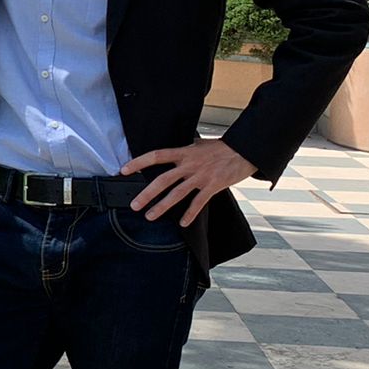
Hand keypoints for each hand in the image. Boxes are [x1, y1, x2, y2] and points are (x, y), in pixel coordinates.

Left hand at [123, 138, 256, 223]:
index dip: (139, 162)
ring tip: (150, 216)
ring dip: (162, 207)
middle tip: (134, 204)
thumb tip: (169, 156)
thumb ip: (183, 152)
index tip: (124, 170)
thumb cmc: (221, 148)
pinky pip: (198, 203)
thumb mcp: (198, 145)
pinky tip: (182, 223)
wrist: (245, 150)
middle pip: (163, 180)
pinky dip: (190, 214)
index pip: (156, 156)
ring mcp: (201, 176)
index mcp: (184, 152)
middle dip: (147, 194)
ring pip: (177, 194)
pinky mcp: (213, 186)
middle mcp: (190, 164)